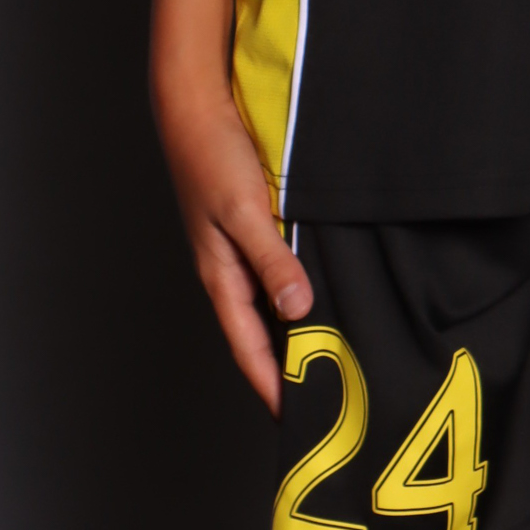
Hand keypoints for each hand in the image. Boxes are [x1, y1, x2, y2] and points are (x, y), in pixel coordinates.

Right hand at [159, 93, 312, 411]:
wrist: (194, 106)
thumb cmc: (211, 157)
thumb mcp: (245, 211)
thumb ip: (272, 260)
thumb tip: (298, 310)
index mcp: (221, 277)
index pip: (248, 349)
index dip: (271, 387)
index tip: (298, 423)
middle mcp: (230, 271)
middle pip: (260, 334)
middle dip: (288, 368)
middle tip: (329, 399)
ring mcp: (240, 251)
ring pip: (271, 305)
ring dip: (297, 330)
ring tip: (336, 356)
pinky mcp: (253, 228)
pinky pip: (277, 273)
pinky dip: (298, 291)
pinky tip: (325, 292)